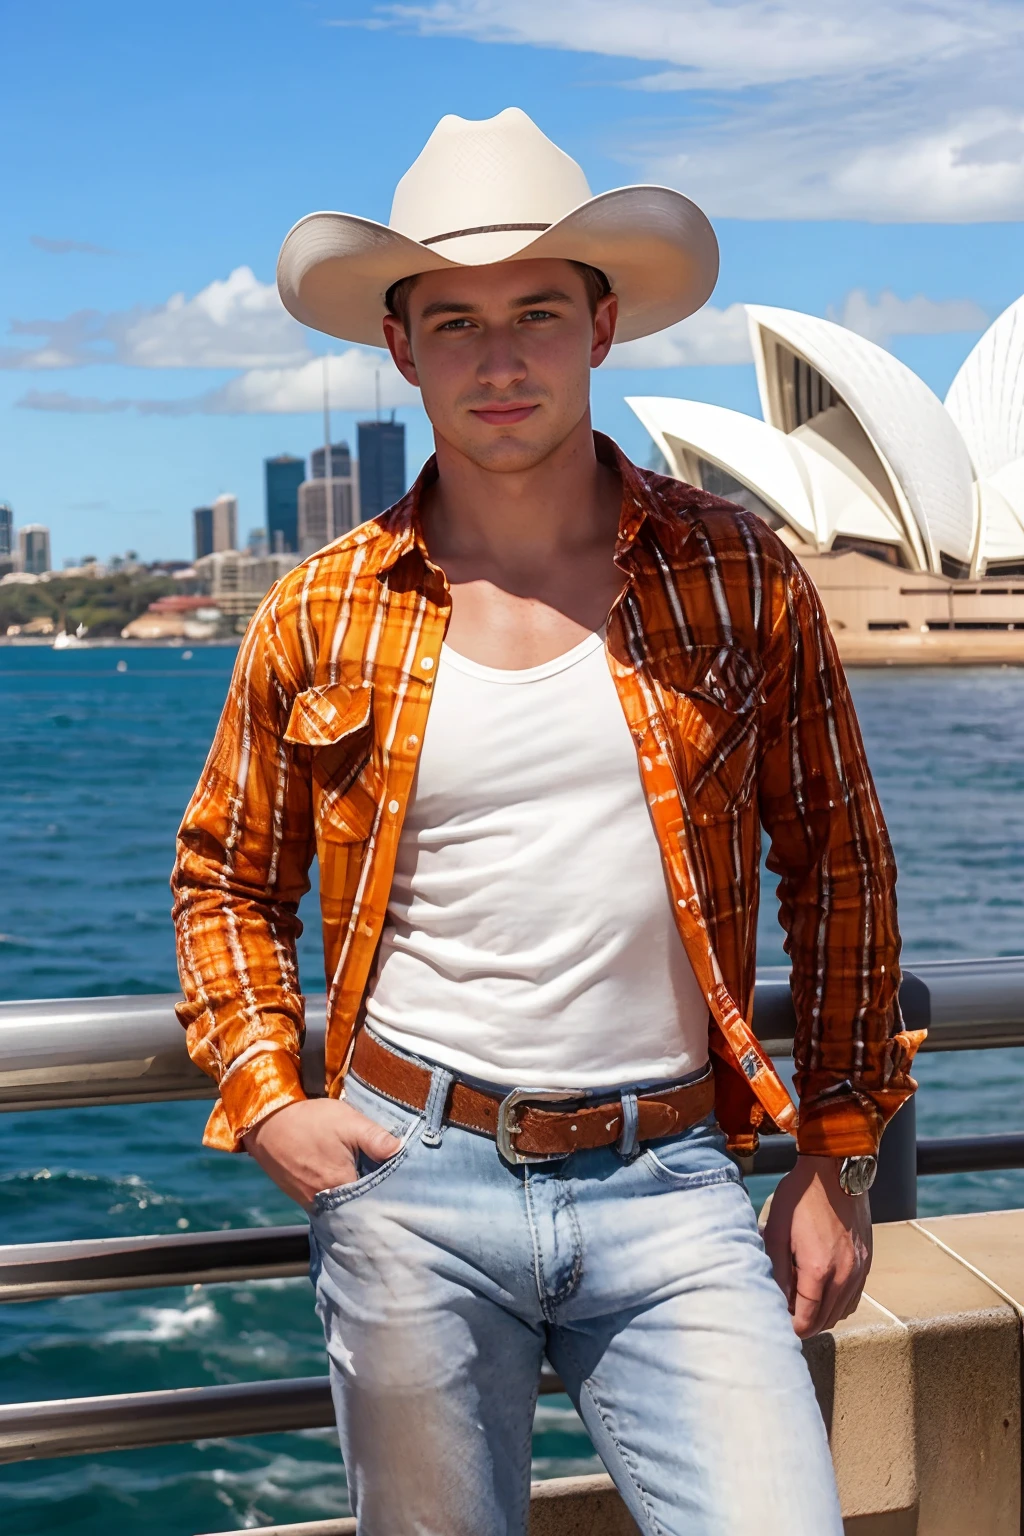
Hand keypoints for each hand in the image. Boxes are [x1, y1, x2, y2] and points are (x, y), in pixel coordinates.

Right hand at [242, 1097, 401, 1208]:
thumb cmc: (307, 1120)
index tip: (400, 1186)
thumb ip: (375, 1138)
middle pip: (357, 1207)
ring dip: (354, 1196)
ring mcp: (309, 1201)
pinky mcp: (299, 1195)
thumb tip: (400, 1151)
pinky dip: (336, 1193)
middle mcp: (324, 1201)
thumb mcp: (347, 1121)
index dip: (388, 1192)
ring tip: (366, 1181)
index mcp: (341, 1185)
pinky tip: (343, 1179)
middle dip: (372, 1198)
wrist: (266, 1121)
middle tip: (384, 1184)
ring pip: (341, 1205)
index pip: (374, 1200)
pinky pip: (325, 1201)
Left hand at [761, 1155, 871, 1337]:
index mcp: (819, 1270)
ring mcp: (860, 1269)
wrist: (835, 1170)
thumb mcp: (775, 1231)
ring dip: (821, 1315)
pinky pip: (854, 1297)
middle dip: (804, 1323)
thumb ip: (776, 1272)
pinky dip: (837, 1303)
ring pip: (841, 1313)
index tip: (775, 1319)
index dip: (789, 1326)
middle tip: (784, 1311)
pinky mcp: (867, 1261)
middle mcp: (845, 1275)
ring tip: (801, 1301)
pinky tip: (822, 1290)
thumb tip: (776, 1302)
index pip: (806, 1321)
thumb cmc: (800, 1197)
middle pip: (825, 1322)